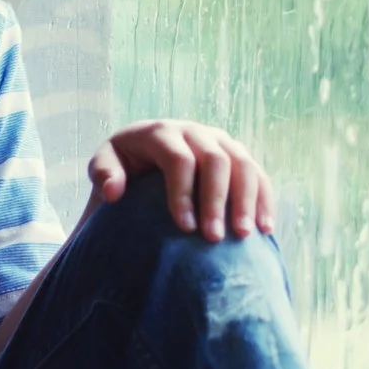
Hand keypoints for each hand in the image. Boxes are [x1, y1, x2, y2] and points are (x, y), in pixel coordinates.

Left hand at [85, 119, 277, 241]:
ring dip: (247, 201)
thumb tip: (114, 191)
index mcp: (160, 131)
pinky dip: (264, 201)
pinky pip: (258, 175)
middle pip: (216, 160)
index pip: (178, 159)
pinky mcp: (238, 156)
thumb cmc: (123, 169)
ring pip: (244, 164)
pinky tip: (265, 229)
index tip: (185, 228)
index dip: (183, 193)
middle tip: (213, 238)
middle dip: (216, 200)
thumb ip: (103, 175)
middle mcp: (194, 131)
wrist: (145, 158)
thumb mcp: (104, 167)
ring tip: (244, 235)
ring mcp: (220, 141)